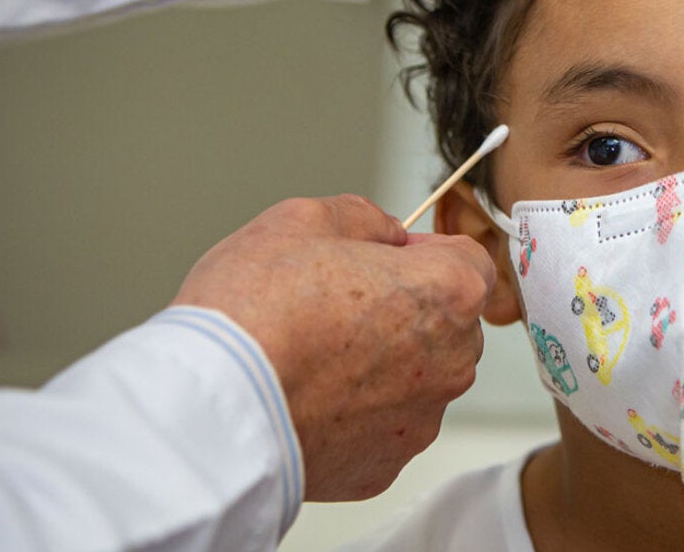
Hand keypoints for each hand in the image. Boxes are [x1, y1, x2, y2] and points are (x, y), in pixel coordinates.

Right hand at [171, 195, 494, 500]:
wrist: (213, 407)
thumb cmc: (254, 313)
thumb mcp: (302, 220)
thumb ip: (364, 218)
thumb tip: (386, 232)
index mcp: (449, 293)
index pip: (470, 261)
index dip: (425, 254)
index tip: (386, 258)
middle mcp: (452, 361)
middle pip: (447, 325)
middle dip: (406, 311)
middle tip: (336, 306)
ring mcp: (421, 420)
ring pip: (417, 380)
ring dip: (382, 366)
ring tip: (313, 356)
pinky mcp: (385, 465)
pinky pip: (381, 428)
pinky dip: (354, 415)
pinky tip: (306, 399)